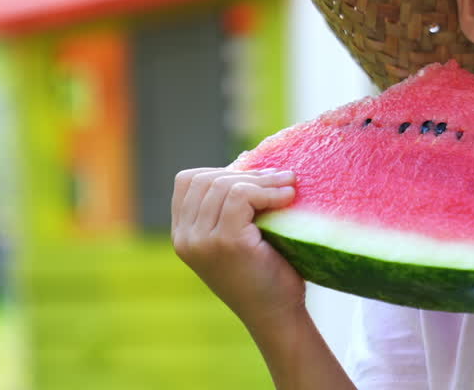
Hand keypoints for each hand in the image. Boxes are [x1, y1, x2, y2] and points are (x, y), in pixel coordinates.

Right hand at [171, 167, 304, 327]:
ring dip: (264, 180)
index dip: (225, 171)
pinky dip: (267, 191)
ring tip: (290, 187)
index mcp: (183, 234)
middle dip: (248, 173)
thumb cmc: (266, 272)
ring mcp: (200, 241)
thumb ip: (233, 203)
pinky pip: (240, 196)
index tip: (258, 179)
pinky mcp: (224, 243)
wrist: (276, 315)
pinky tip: (288, 199)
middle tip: (282, 179)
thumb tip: (246, 158)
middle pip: (206, 178)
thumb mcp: (241, 232)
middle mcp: (184, 238)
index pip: (189, 180)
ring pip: (225, 184)